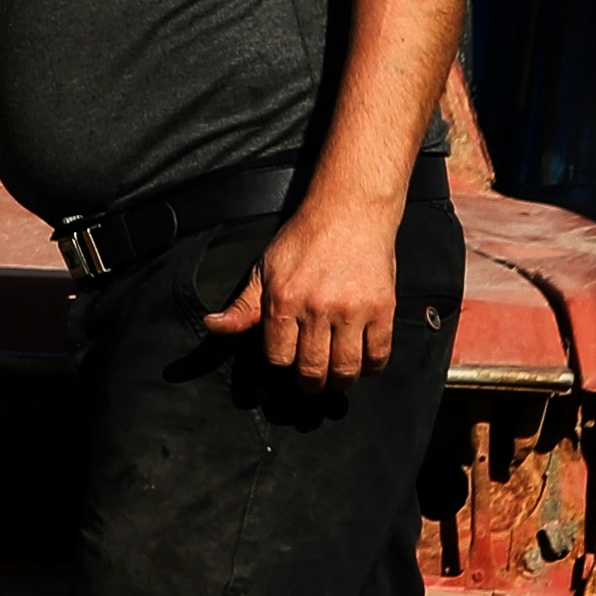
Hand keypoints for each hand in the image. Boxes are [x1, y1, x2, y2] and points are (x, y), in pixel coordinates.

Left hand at [205, 190, 400, 379]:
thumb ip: (243, 306)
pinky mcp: (382, 308)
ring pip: (345, 368)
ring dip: (339, 380)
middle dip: (310, 383)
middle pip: (311, 370)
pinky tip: (364, 361)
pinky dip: (371, 367)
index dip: (282, 363)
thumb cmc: (305, 239)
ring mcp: (352, 310)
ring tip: (336, 375)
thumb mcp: (264, 269)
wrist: (350, 211)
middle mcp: (316, 308)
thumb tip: (213, 326)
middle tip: (312, 381)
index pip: (278, 358)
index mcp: (283, 300)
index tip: (289, 359)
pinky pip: (378, 354)